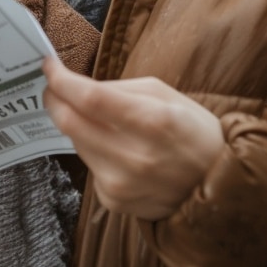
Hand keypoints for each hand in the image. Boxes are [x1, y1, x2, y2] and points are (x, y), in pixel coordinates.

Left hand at [42, 57, 223, 220]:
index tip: (48, 66)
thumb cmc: (193, 131)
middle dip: (55, 99)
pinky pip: (89, 165)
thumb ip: (118, 89)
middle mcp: (135, 158)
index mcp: (154, 121)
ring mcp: (122, 184)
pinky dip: (92, 149)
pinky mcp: (114, 201)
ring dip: (74, 123)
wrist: (218, 186)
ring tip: (89, 114)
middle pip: (71, 123)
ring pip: (75, 142)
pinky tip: (112, 147)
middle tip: (53, 86)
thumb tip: (77, 87)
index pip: (90, 99)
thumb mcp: (165, 95)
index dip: (62, 80)